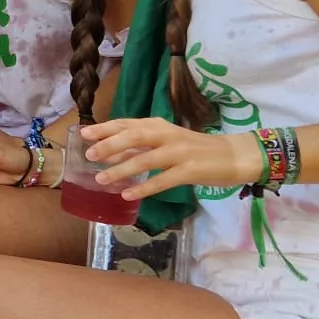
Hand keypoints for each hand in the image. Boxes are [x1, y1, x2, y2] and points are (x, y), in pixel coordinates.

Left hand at [79, 118, 263, 199]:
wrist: (233, 155)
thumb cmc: (196, 149)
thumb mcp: (166, 141)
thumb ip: (141, 146)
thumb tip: (110, 152)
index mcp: (160, 125)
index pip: (128, 124)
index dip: (105, 128)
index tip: (84, 134)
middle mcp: (168, 135)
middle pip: (134, 136)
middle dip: (109, 145)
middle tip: (90, 155)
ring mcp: (179, 153)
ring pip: (145, 159)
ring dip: (121, 169)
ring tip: (101, 180)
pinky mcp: (190, 171)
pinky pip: (162, 180)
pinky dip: (143, 187)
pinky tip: (127, 194)